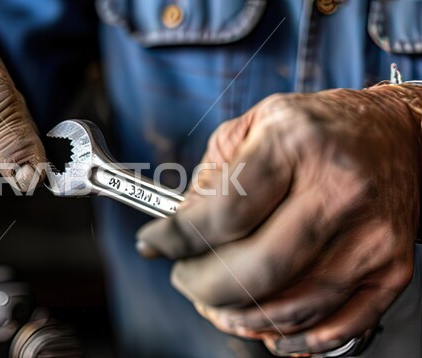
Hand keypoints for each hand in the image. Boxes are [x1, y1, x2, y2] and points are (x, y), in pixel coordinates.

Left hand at [137, 84, 421, 353]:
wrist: (398, 137)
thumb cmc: (319, 129)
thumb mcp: (254, 125)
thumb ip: (211, 175)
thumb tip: (180, 227)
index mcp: (294, 145)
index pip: (223, 214)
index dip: (176, 239)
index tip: (153, 244)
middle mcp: (338, 190)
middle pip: (255, 270)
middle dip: (201, 285)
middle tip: (184, 277)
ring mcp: (370, 235)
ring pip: (290, 306)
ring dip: (238, 317)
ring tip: (214, 303)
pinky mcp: (391, 269)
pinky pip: (335, 327)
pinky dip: (290, 338)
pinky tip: (263, 326)